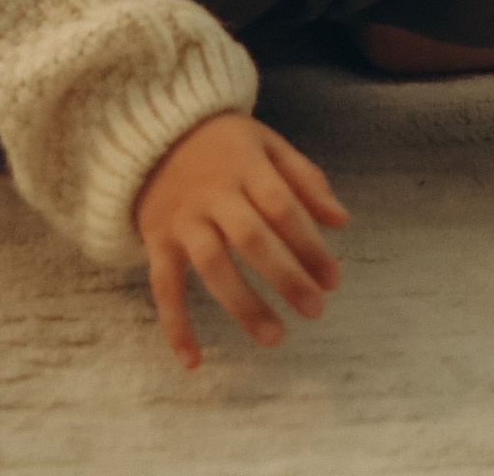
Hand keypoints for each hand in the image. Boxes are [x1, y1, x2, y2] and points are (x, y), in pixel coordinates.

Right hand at [134, 110, 347, 371]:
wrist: (152, 133)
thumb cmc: (223, 145)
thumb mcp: (266, 144)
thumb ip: (305, 179)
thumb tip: (341, 220)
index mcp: (245, 165)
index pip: (282, 206)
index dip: (310, 244)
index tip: (333, 279)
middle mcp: (213, 192)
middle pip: (251, 238)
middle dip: (286, 277)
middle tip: (315, 310)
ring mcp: (182, 218)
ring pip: (212, 265)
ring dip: (243, 305)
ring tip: (275, 337)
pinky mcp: (157, 240)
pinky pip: (163, 286)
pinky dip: (175, 324)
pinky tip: (193, 360)